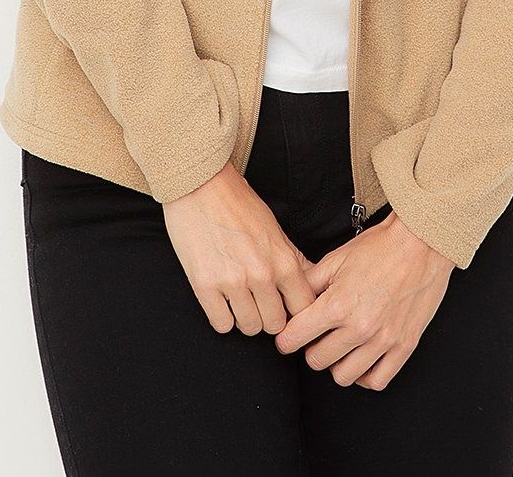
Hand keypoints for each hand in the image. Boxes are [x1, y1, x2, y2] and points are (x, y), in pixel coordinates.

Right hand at [162, 160, 317, 334]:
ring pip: (249, 328)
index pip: (303, 308)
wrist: (200, 185)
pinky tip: (221, 299)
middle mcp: (261, 274)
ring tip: (238, 298)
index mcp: (283, 259)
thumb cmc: (237, 203)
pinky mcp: (205, 286)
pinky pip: (221, 325)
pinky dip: (222, 317)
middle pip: (275, 324)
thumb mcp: (274, 229)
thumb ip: (293, 259)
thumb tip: (312, 283)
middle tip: (258, 302)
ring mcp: (232, 281)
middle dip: (268, 316)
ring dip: (244, 317)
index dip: (295, 311)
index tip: (285, 307)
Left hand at [274, 211, 454, 389]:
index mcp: (337, 304)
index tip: (288, 337)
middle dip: (311, 349)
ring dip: (336, 363)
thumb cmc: (380, 247)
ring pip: (344, 376)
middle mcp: (359, 327)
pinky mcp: (404, 346)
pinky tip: (361, 360)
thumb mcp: (335, 259)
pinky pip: (377, 381)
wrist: (420, 244)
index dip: (285, 338)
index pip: (294, 338)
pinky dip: (364, 376)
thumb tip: (292, 300)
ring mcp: (383, 340)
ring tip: (340, 346)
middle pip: (317, 360)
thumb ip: (309, 283)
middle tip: (317, 336)